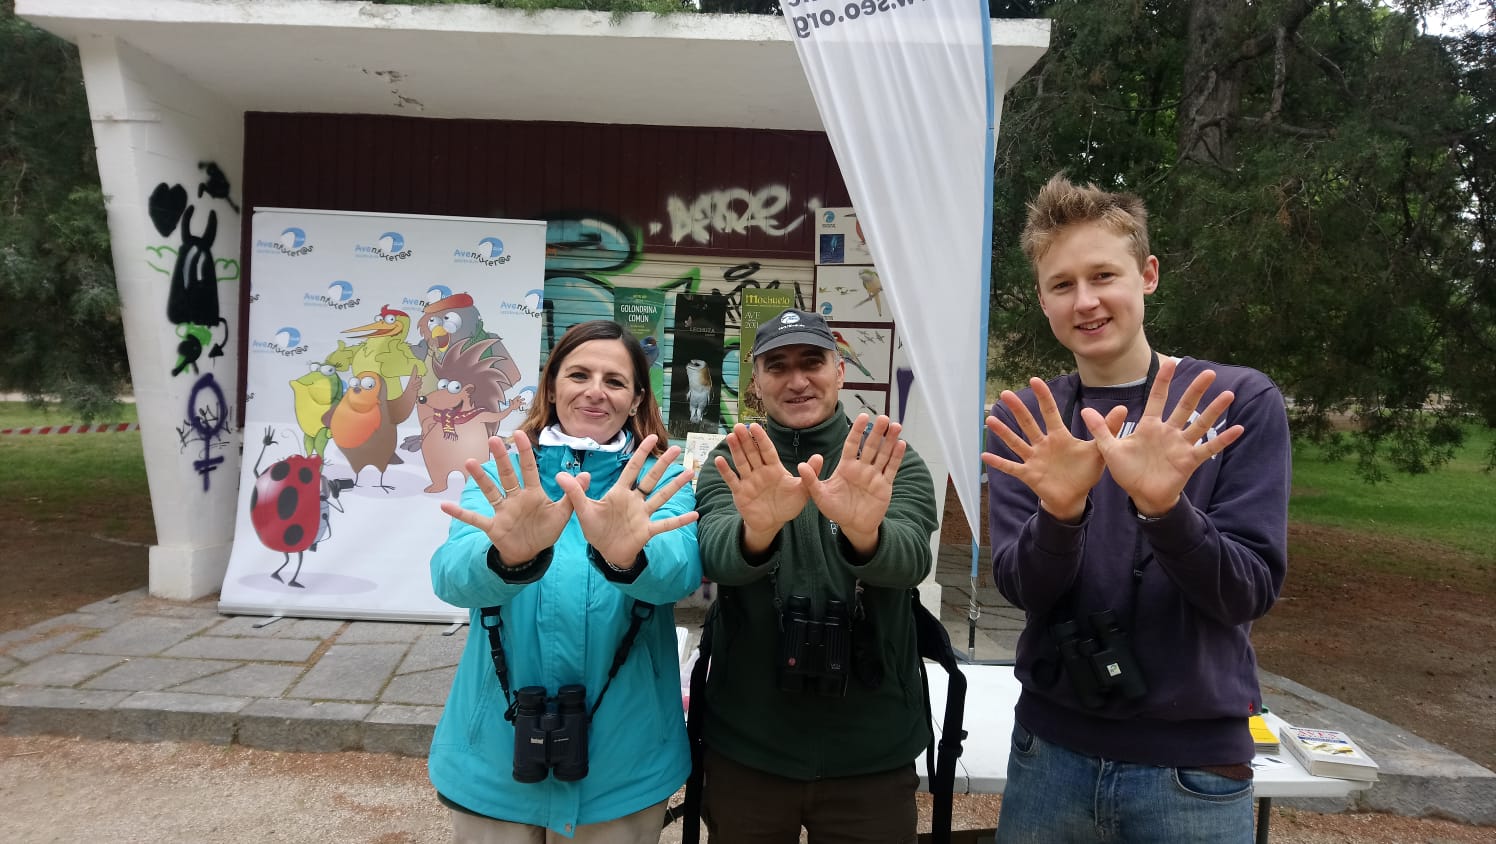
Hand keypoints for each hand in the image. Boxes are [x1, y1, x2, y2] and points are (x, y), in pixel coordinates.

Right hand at [439, 431, 572, 564]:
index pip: (528, 469)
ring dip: (480, 478)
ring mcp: (502, 511)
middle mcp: (515, 498)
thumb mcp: (562, 514)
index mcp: (533, 493)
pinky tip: (445, 505)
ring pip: (490, 491)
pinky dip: (460, 513)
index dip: (524, 453)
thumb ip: (572, 494)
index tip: (518, 434)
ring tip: (469, 462)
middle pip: (507, 475)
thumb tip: (586, 474)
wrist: (532, 554)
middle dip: (501, 458)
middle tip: (494, 440)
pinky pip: (474, 518)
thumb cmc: (545, 530)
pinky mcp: (493, 526)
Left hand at [558, 435, 698, 568]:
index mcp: (619, 492)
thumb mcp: (582, 510)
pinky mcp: (647, 531)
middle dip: (663, 464)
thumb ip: (575, 492)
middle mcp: (634, 501)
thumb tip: (559, 475)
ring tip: (689, 473)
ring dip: (675, 486)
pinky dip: (679, 520)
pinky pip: (666, 524)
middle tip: (677, 448)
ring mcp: (643, 515)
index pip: (632, 469)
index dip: (641, 453)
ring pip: (661, 497)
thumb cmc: (596, 529)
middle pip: (651, 478)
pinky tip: (694, 515)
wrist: (605, 552)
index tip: (652, 437)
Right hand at [713, 423, 808, 553]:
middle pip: (751, 453)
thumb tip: (819, 456)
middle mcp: (760, 471)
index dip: (761, 438)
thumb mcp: (803, 490)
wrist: (773, 523)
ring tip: (730, 436)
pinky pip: (732, 480)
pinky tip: (719, 460)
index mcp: (774, 468)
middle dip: (745, 439)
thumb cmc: (788, 505)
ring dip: (735, 450)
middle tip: (738, 426)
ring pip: (741, 462)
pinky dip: (725, 471)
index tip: (754, 426)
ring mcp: (748, 481)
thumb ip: (810, 473)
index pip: (766, 450)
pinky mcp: (740, 492)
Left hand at [799, 414, 905, 557]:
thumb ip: (811, 480)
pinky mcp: (885, 485)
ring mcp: (874, 475)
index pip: (852, 444)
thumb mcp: (820, 496)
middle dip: (877, 432)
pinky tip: (901, 444)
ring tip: (896, 426)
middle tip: (884, 418)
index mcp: (846, 466)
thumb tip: (800, 465)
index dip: (857, 431)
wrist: (853, 526)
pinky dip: (897, 457)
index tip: (863, 416)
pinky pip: (891, 469)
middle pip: (870, 446)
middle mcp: (861, 468)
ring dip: (890, 440)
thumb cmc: (836, 510)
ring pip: (883, 454)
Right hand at [982, 379, 1123, 522]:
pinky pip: (1011, 467)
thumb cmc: (1084, 472)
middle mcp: (1043, 444)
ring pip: (1016, 442)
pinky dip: (999, 462)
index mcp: (1059, 437)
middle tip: (1006, 394)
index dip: (1043, 397)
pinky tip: (984, 455)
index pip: (1050, 412)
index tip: (1035, 380)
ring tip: (990, 420)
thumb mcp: (1098, 450)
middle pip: (1028, 423)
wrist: (1074, 497)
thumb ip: (1107, 429)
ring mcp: (1034, 459)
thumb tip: (1123, 408)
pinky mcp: (1029, 474)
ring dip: (1004, 432)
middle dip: (1018, 409)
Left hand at [1080, 357, 1243, 516]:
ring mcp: (1180, 445)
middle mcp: (1168, 432)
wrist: (1141, 496)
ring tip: (1227, 395)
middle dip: (1195, 390)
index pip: (1157, 398)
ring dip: (1213, 410)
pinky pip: (1208, 448)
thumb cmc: (1128, 472)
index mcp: (1149, 426)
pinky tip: (1237, 429)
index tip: (1171, 362)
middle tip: (1209, 372)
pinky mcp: (1189, 461)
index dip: (1163, 381)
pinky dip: (1223, 440)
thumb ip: (1101, 430)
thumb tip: (1085, 410)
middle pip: (1184, 406)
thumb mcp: (1111, 450)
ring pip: (1200, 424)